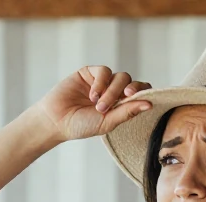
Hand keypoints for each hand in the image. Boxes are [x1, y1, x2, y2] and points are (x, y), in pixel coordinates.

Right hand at [31, 65, 152, 142]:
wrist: (56, 121)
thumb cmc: (81, 125)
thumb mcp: (107, 122)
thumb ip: (127, 112)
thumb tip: (150, 104)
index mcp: (121, 105)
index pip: (141, 93)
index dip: (144, 93)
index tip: (140, 100)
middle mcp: (114, 92)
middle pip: (132, 83)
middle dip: (130, 91)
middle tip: (124, 98)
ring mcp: (102, 81)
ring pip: (120, 77)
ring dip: (112, 91)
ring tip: (99, 106)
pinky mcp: (90, 73)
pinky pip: (104, 71)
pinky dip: (101, 83)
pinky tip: (92, 96)